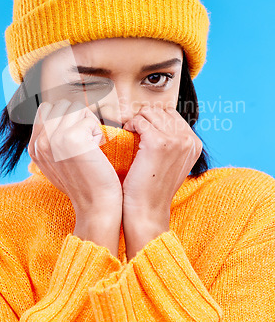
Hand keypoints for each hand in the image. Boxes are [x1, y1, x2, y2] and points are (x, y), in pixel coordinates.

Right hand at [28, 99, 122, 255]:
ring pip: (76, 107)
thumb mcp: (58, 161)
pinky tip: (96, 151)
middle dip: (78, 117)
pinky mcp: (71, 138)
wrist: (96, 204)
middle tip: (86, 140)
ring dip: (88, 123)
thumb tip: (56, 110)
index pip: (47, 109)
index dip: (66, 117)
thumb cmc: (84, 181)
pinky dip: (98, 133)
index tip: (77, 137)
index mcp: (33, 147)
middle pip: (62, 104)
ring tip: (90, 145)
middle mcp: (40, 142)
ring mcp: (54, 139)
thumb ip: (52, 139)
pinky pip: (89, 119)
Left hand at [122, 103, 202, 258]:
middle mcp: (188, 140)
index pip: (172, 114)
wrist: (147, 210)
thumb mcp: (172, 163)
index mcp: (195, 143)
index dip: (154, 119)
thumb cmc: (154, 187)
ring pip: (149, 113)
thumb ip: (173, 142)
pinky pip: (139, 121)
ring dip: (136, 121)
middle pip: (160, 111)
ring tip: (131, 134)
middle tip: (134, 131)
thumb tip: (160, 121)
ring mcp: (175, 140)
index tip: (143, 130)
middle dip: (144, 118)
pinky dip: (130, 125)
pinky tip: (127, 135)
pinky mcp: (158, 142)